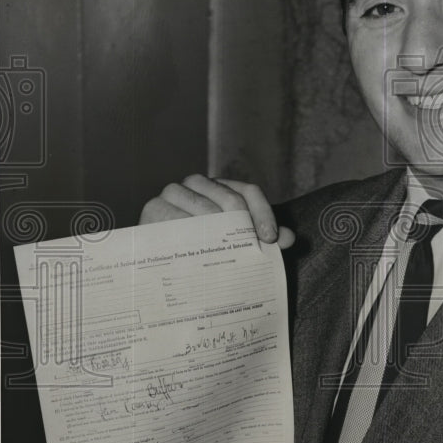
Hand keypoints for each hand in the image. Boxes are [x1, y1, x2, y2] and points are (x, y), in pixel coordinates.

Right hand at [139, 174, 294, 248]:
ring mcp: (173, 193)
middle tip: (253, 250)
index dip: (263, 213)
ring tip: (230, 253)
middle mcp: (196, 183)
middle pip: (230, 199)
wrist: (156, 258)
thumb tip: (289, 238)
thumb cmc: (201, 246)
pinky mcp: (153, 209)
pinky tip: (201, 252)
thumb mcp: (232, 242)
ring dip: (221, 233)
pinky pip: (177, 222)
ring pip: (205, 209)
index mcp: (219, 187)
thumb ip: (261, 237)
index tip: (269, 239)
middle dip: (245, 226)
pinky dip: (191, 236)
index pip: (248, 191)